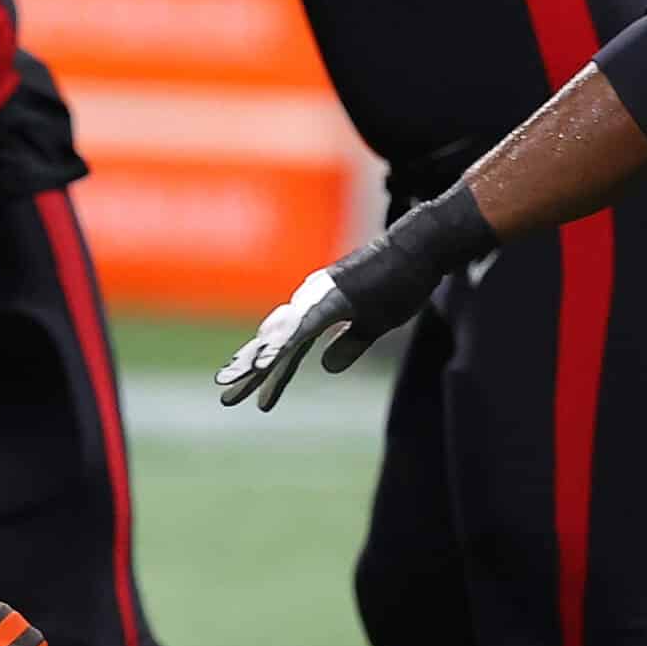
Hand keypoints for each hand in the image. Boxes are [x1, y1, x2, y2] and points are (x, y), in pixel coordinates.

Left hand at [217, 183, 494, 411]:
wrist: (422, 248)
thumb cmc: (402, 281)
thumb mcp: (375, 323)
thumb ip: (350, 344)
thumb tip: (327, 368)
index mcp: (318, 309)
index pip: (285, 345)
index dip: (265, 368)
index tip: (243, 390)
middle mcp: (310, 302)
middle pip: (274, 342)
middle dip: (248, 370)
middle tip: (224, 397)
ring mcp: (319, 299)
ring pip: (280, 338)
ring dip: (255, 363)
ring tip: (231, 386)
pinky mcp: (333, 299)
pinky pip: (302, 329)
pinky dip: (282, 347)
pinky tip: (264, 364)